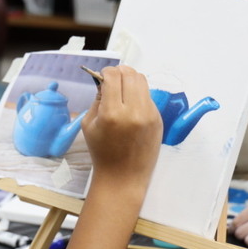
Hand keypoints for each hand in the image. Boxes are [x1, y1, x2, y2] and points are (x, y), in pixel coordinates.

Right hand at [82, 65, 161, 187]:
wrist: (123, 177)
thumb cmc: (102, 152)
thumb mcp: (89, 124)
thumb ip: (97, 99)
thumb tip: (104, 81)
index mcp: (112, 113)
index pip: (113, 76)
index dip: (106, 72)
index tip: (103, 76)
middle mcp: (133, 111)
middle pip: (130, 74)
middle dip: (120, 72)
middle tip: (113, 79)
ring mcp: (149, 115)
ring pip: (142, 82)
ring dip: (131, 80)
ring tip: (123, 90)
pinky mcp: (158, 119)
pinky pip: (148, 97)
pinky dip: (139, 95)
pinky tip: (131, 106)